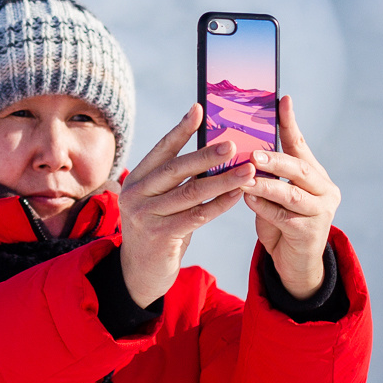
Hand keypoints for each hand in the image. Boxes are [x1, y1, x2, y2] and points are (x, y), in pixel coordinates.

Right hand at [115, 104, 250, 307]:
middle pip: (176, 169)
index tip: (200, 110)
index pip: (161, 150)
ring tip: (247, 169)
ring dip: (223, 180)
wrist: (139, 272)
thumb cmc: (157, 229)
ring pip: (191, 193)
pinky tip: (237, 195)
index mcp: (136, 179)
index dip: (181, 130)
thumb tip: (211, 151)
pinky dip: (219, 204)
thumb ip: (176, 181)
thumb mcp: (159, 201)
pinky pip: (196, 216)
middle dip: (207, 155)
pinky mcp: (159, 236)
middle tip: (233, 143)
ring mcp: (144, 216)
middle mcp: (136, 194)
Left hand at [241, 94, 341, 298]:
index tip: (282, 99)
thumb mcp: (274, 194)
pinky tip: (247, 200)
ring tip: (244, 176)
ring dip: (265, 184)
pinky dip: (263, 207)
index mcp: (314, 175)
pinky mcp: (310, 233)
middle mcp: (324, 190)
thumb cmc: (280, 222)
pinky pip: (283, 217)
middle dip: (275, 158)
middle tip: (252, 153)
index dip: (290, 123)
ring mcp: (321, 212)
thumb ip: (266, 173)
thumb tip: (240, 148)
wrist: (294, 264)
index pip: (300, 144)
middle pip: (300, 168)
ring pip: (291, 193)